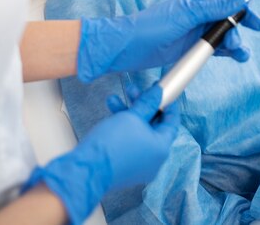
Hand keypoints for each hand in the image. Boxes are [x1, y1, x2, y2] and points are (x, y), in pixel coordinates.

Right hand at [23, 84, 177, 224]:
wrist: (87, 169)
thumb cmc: (112, 144)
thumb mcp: (132, 116)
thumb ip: (147, 103)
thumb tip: (159, 93)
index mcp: (161, 148)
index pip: (172, 122)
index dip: (168, 104)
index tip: (162, 91)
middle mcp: (154, 160)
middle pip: (153, 125)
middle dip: (141, 105)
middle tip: (133, 90)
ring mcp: (139, 165)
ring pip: (138, 132)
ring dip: (128, 113)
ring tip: (114, 99)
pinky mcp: (125, 167)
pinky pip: (129, 142)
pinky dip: (122, 127)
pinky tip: (110, 113)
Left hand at [78, 0, 259, 81]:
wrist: (129, 47)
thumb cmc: (153, 26)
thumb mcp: (186, 14)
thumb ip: (213, 7)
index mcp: (196, 3)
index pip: (227, 5)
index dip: (244, 13)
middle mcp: (197, 16)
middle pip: (226, 24)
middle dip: (236, 34)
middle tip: (235, 46)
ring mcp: (192, 33)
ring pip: (221, 38)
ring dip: (233, 46)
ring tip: (240, 56)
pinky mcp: (188, 48)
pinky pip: (211, 49)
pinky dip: (222, 53)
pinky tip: (230, 57)